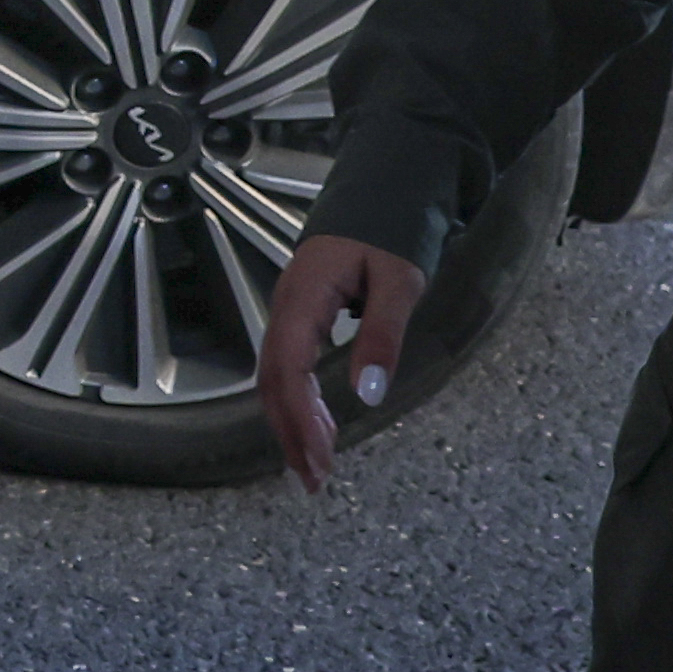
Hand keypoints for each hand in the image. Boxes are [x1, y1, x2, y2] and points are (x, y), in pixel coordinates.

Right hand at [253, 232, 429, 493]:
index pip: (288, 371)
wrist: (380, 193)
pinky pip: (288, 367)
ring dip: (291, 422)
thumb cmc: (389, 232)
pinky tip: (316, 423)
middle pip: (272, 382)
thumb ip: (381, 336)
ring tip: (313, 462)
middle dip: (289, 433)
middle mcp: (286, 309)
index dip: (300, 419)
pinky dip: (298, 402)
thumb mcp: (399, 282)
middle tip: (313, 478)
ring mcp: (289, 314)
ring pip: (276, 379)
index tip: (319, 458)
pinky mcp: (300, 319)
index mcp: (303, 300)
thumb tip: (365, 394)